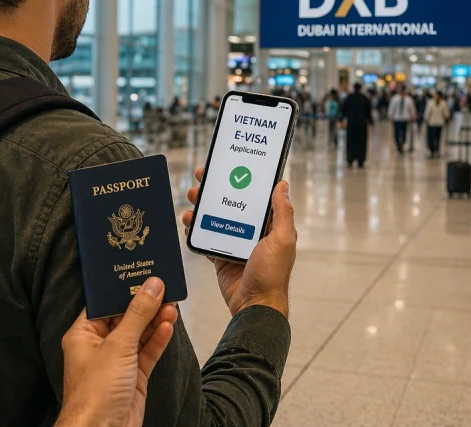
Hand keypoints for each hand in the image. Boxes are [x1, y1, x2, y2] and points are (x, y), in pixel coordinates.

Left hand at [56, 278, 177, 426]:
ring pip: (139, 334)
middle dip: (144, 304)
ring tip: (171, 304)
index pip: (105, 304)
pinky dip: (158, 340)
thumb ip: (137, 314)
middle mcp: (99, 347)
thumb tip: (151, 287)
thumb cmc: (94, 395)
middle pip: (125, 318)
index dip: (123, 290)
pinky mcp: (132, 376)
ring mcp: (117, 362)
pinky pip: (147, 352)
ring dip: (155, 320)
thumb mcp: (118, 346)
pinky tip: (168, 326)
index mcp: (83, 335)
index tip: (141, 276)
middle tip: (163, 287)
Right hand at [182, 168, 296, 317]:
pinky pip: (205, 238)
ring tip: (190, 200)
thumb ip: (282, 212)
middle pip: (231, 203)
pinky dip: (196, 229)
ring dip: (201, 207)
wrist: (254, 306)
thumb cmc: (272, 274)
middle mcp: (252, 231)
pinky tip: (188, 222)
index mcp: (270, 225)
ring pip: (215, 218)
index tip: (227, 165)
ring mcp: (235, 244)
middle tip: (200, 178)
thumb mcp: (282, 239)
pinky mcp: (220, 256)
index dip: (241, 179)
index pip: (254, 195)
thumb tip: (282, 184)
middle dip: (215, 189)